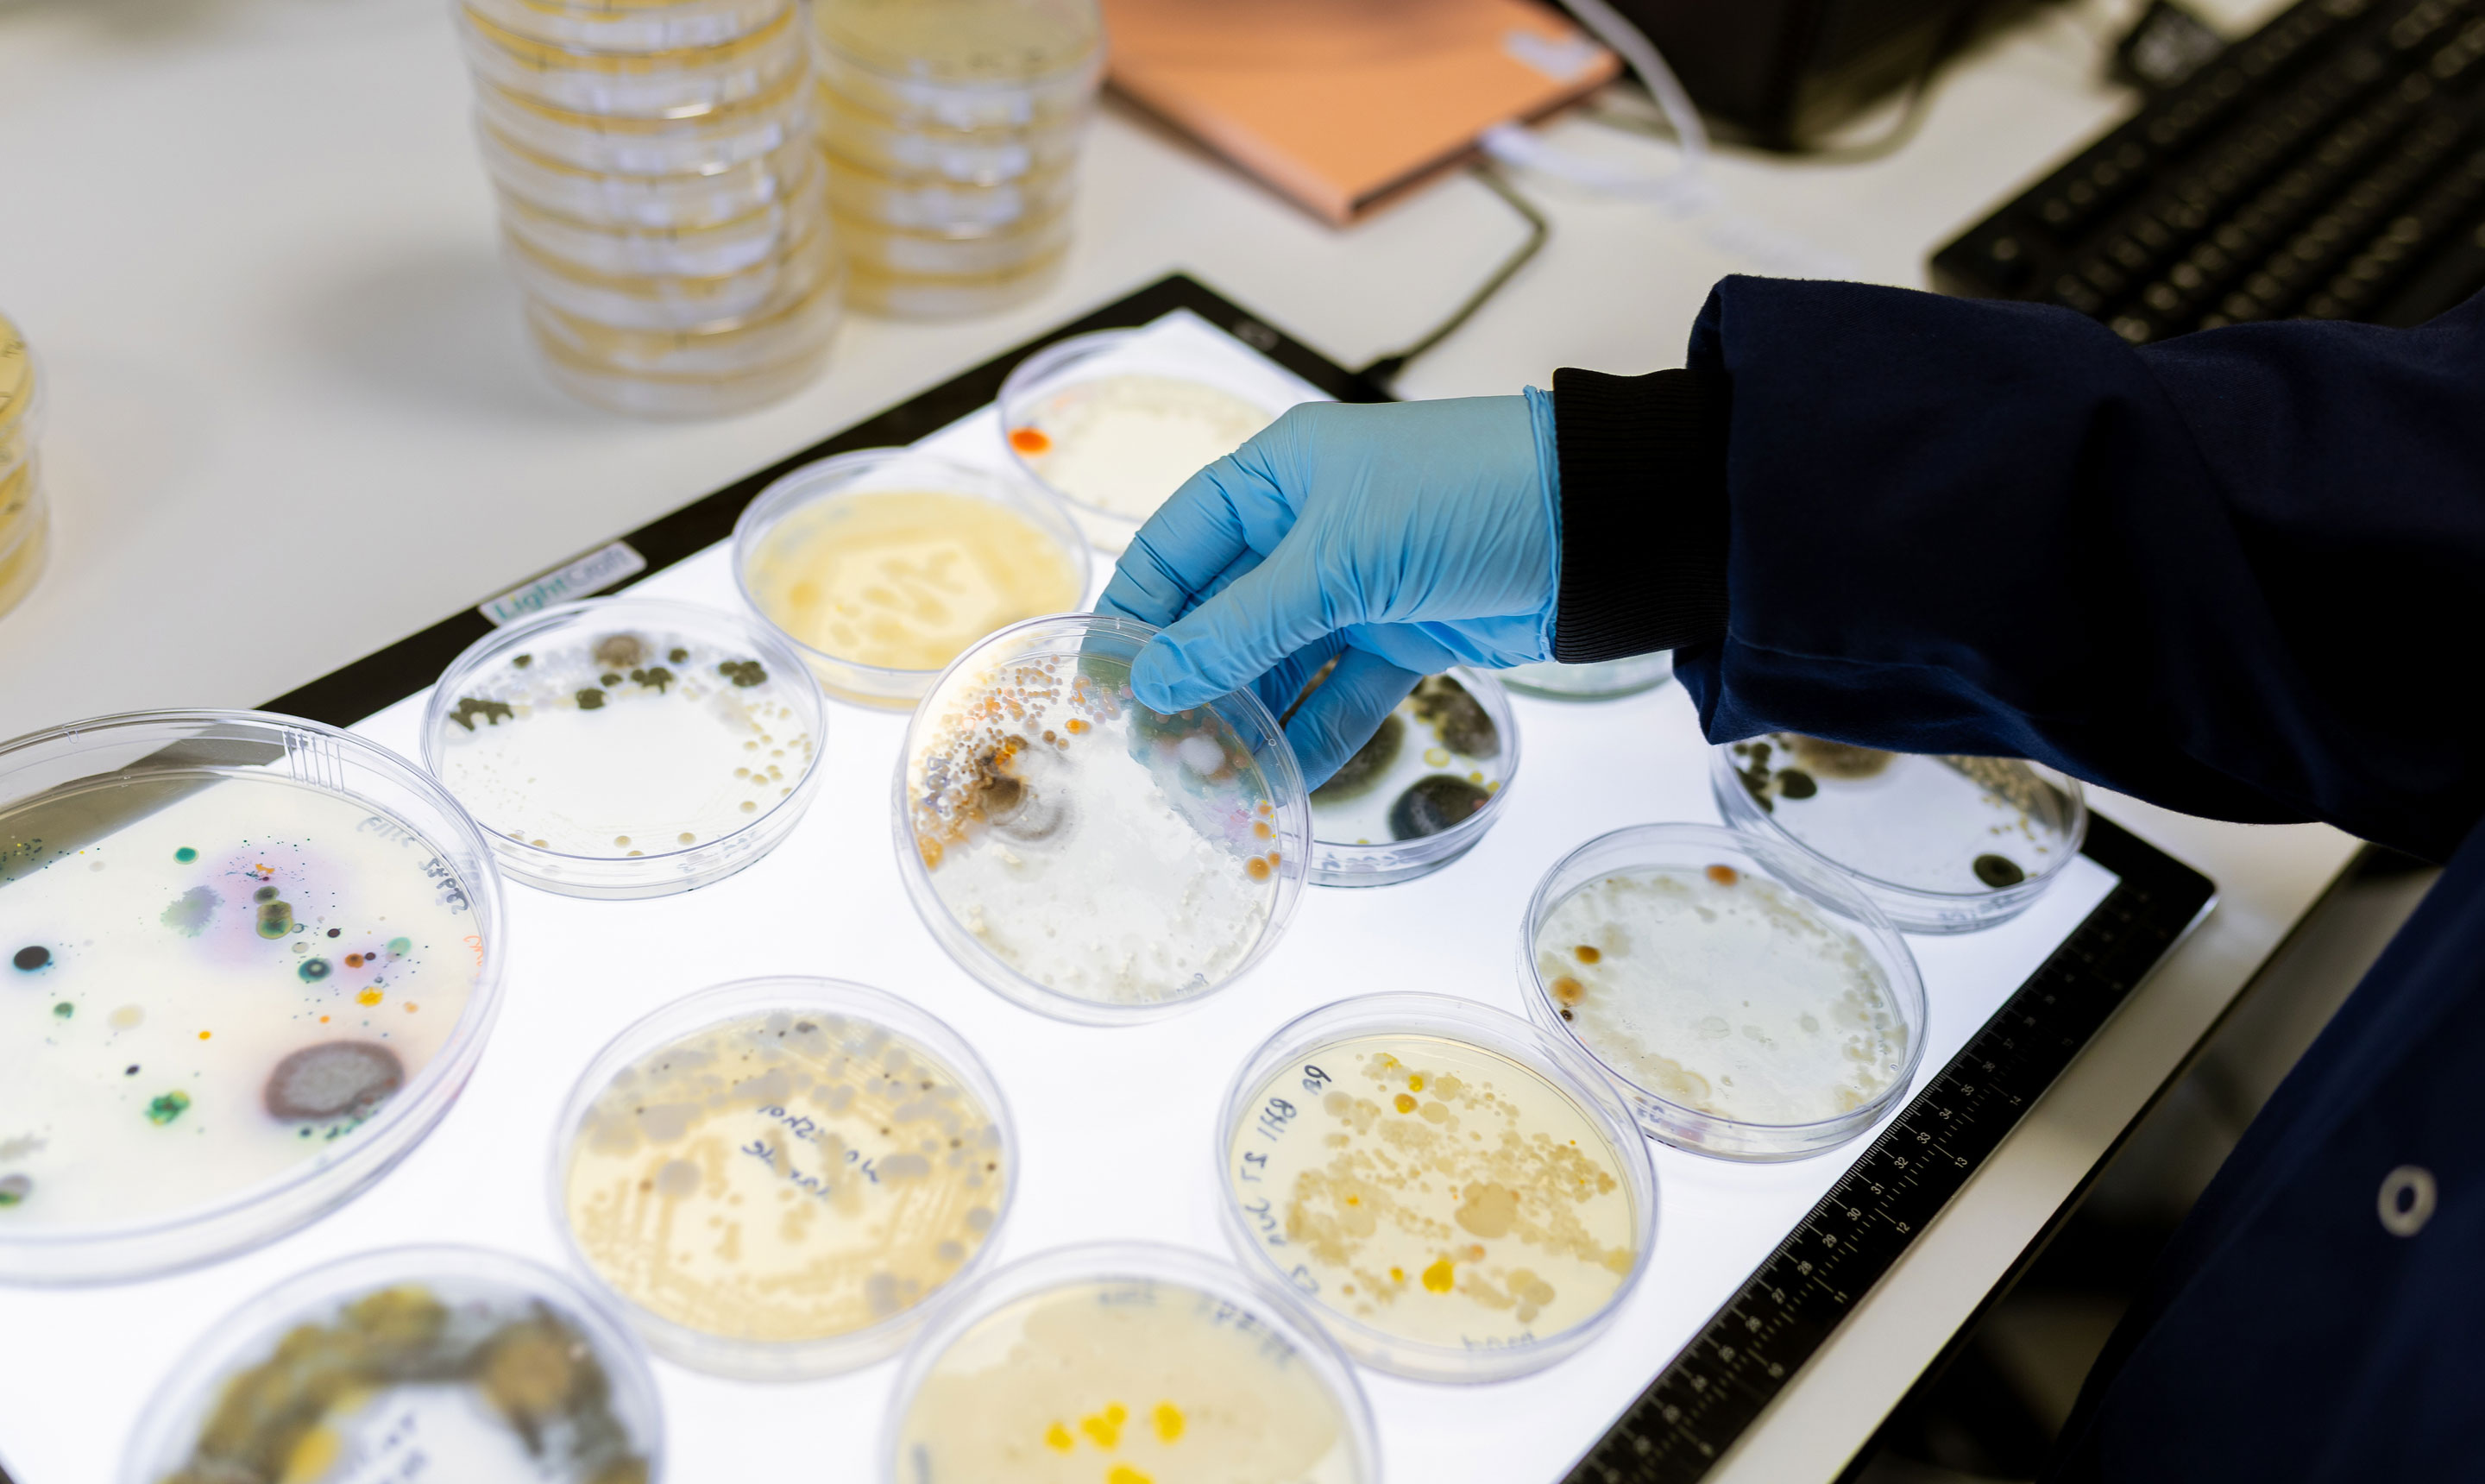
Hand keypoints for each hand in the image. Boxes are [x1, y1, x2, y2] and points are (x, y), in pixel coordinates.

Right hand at [1097, 393, 1558, 786]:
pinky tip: (1283, 784)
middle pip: (1222, 614)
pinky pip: (1343, 695)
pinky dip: (1314, 738)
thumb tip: (1155, 682)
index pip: (1176, 548)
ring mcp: (1358, 586)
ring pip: (1280, 665)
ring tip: (1211, 783)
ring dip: (1248, 722)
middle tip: (1154, 754)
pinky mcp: (1407, 637)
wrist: (1600, 527)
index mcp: (1276, 478)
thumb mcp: (1336, 562)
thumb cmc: (1461, 501)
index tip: (1099, 685)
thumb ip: (1242, 628)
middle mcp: (1308, 529)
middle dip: (1188, 684)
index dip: (1137, 614)